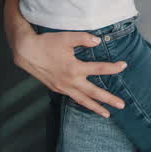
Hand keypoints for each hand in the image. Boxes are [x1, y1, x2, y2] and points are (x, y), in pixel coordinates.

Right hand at [4, 0, 125, 116]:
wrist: (26, 52)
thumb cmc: (47, 43)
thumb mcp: (67, 37)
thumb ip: (84, 38)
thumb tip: (98, 41)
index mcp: (74, 68)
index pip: (99, 69)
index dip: (113, 68)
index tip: (124, 65)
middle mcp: (69, 81)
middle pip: (93, 93)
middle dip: (108, 99)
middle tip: (121, 105)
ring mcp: (62, 87)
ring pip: (82, 100)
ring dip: (95, 107)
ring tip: (107, 114)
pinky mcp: (57, 88)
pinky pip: (73, 97)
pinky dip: (82, 102)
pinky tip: (88, 103)